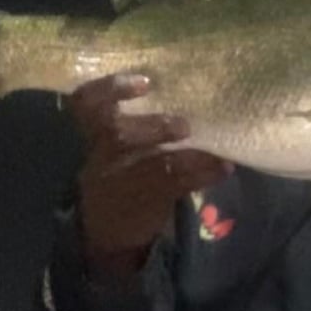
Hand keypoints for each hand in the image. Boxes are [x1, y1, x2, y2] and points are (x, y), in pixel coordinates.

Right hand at [71, 72, 230, 276]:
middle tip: (184, 125)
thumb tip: (187, 90)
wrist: (108, 229)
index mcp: (94, 134)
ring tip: (215, 152)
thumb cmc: (120, 173)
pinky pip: (176, 186)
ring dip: (190, 156)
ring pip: (153, 164)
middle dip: (153, 126)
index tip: (144, 81)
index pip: (86, 103)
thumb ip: (136, 121)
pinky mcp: (145, 202)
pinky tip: (224, 168)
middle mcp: (102, 155)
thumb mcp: (114, 147)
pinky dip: (205, 175)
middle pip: (115, 133)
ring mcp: (121, 181)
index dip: (109, 88)